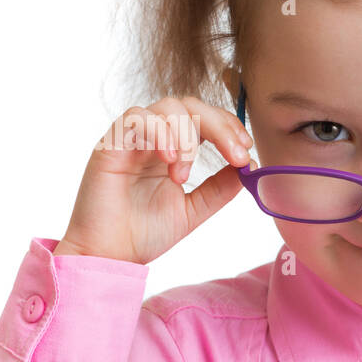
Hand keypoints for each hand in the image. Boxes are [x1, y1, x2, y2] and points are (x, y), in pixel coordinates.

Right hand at [54, 95, 253, 263]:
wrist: (111, 255)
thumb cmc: (145, 232)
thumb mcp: (196, 208)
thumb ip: (221, 187)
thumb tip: (251, 165)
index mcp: (172, 149)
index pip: (205, 118)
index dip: (229, 126)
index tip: (246, 149)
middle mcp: (152, 138)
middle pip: (191, 106)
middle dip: (221, 126)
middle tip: (236, 155)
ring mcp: (131, 138)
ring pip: (167, 107)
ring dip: (188, 135)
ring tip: (184, 173)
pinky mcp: (110, 144)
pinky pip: (137, 118)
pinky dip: (160, 133)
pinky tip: (168, 161)